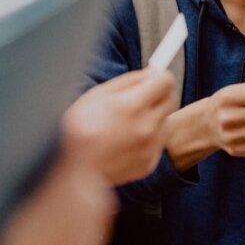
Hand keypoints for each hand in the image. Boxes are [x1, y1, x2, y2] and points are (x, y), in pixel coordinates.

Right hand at [65, 69, 177, 184]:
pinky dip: (149, 138)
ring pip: (168, 121)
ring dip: (156, 117)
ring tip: (132, 122)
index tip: (152, 79)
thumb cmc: (79, 129)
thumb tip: (151, 73)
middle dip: (158, 95)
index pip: (166, 81)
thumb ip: (129, 80)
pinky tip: (128, 140)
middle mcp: (146, 126)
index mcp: (132, 105)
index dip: (158, 77)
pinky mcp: (149, 163)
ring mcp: (149, 147)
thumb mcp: (97, 94)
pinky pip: (159, 143)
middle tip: (141, 99)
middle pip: (171, 99)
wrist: (73, 171)